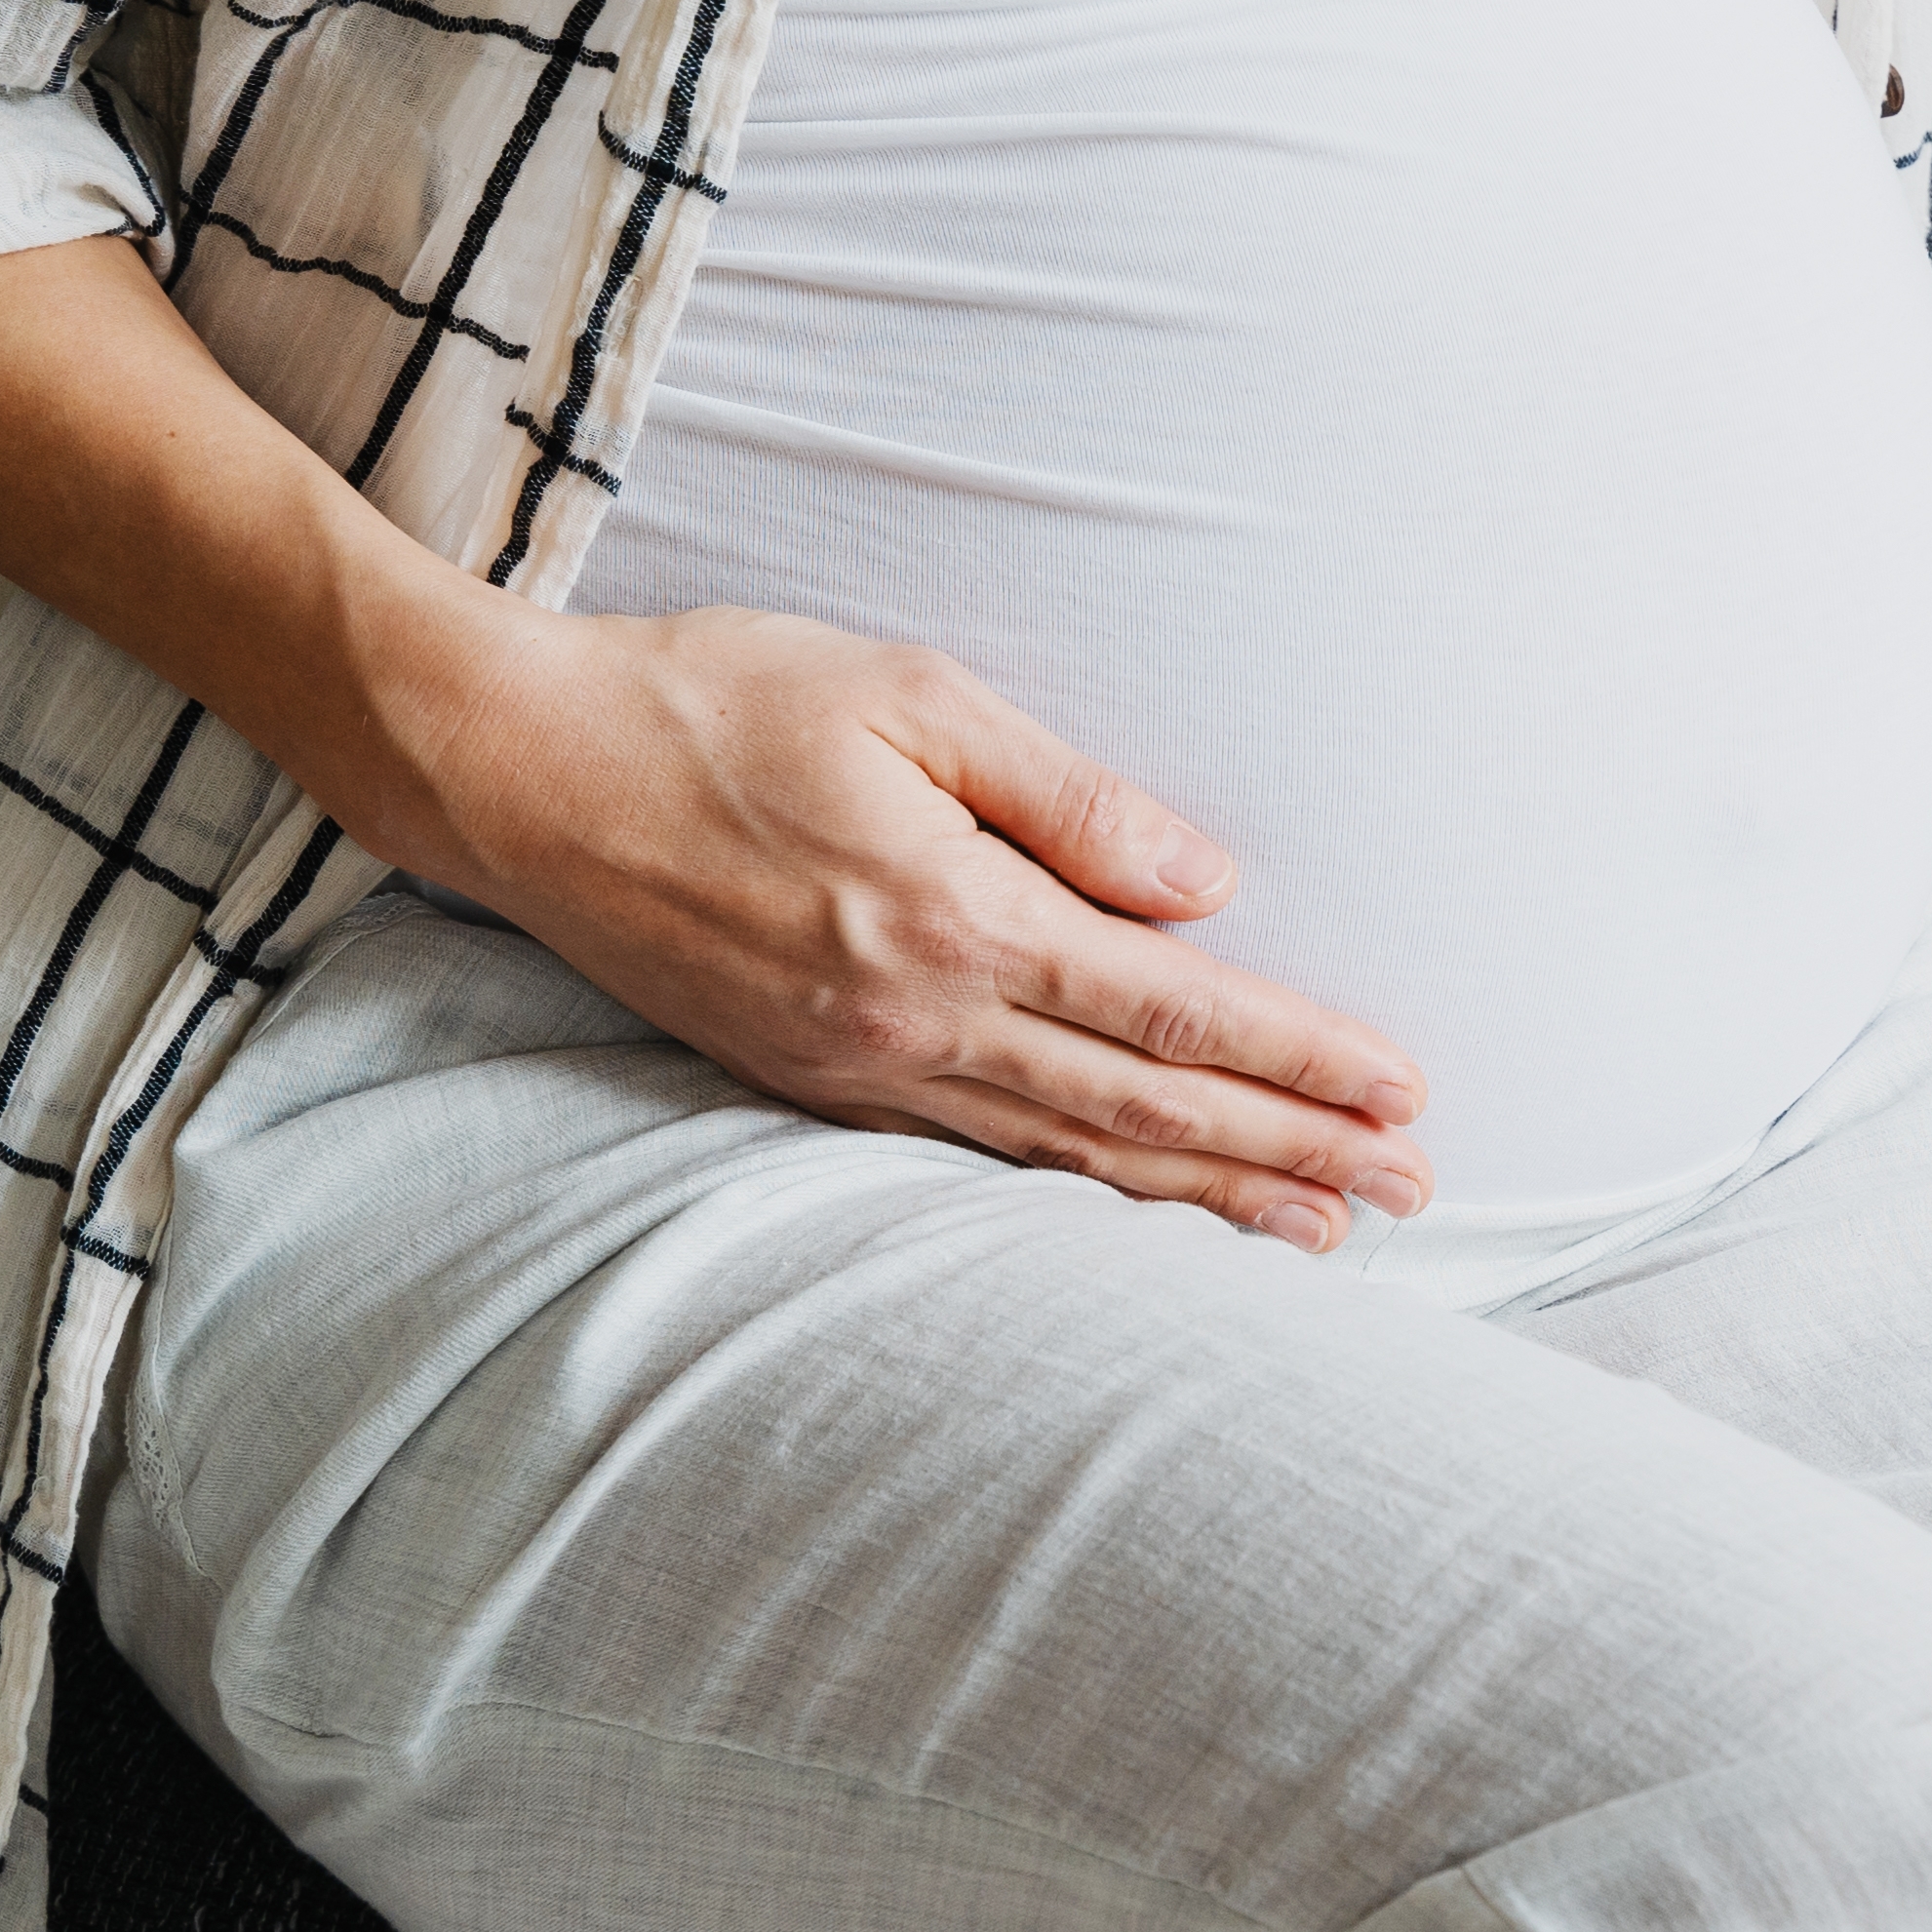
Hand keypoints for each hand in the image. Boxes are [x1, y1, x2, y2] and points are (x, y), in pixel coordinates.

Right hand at [405, 603, 1433, 1248]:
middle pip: (1146, 1109)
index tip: (1400, 1092)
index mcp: (956, 918)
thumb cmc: (717, 702)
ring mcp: (859, 1070)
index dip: (1299, 1060)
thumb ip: (1070, 800)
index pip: (1173, 1011)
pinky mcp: (810, 1085)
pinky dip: (1084, 1198)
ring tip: (1326, 1230)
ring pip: (1071, 1158)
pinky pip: (981, 1161)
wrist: (517, 770)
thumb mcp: (913, 700)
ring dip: (1208, 1197)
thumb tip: (1207, 884)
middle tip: (1414, 1188)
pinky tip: (1146, 1213)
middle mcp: (916, 1021)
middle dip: (1291, 1152)